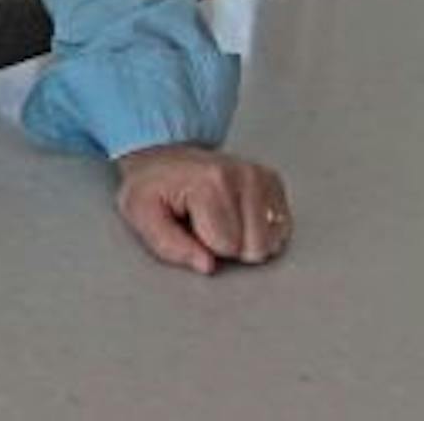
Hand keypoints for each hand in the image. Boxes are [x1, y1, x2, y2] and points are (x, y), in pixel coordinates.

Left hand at [114, 143, 291, 273]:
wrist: (162, 157)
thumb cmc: (152, 187)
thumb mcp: (142, 215)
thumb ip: (170, 245)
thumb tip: (207, 266)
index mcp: (210, 182)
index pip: (227, 247)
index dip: (204, 245)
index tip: (190, 222)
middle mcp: (244, 175)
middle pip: (254, 248)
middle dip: (228, 245)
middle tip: (204, 221)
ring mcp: (262, 176)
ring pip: (271, 242)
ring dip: (246, 238)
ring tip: (220, 216)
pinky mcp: (273, 181)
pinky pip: (282, 230)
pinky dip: (261, 230)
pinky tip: (238, 214)